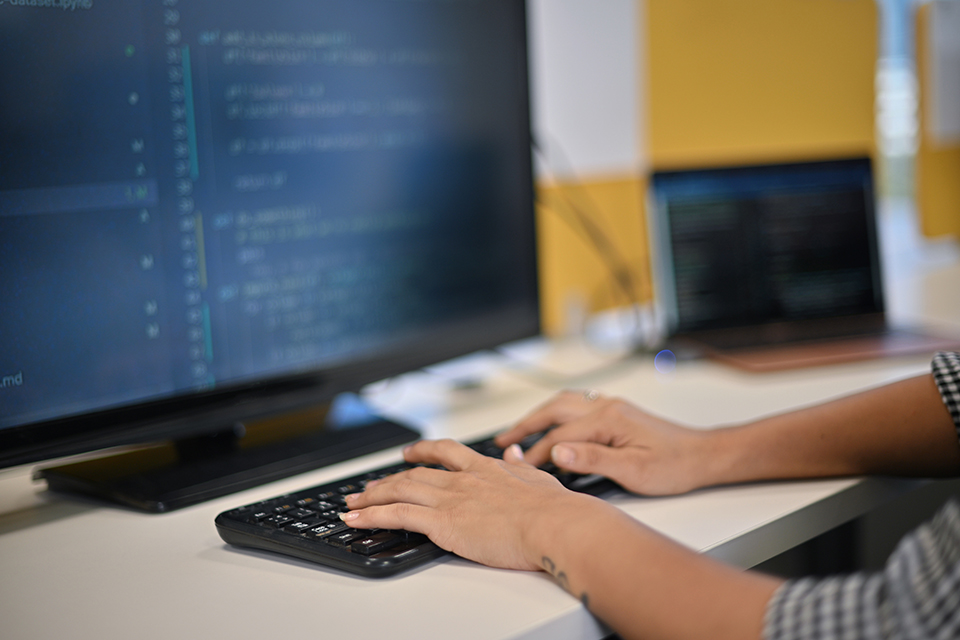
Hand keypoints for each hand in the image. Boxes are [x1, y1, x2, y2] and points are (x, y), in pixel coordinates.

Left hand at [342, 439, 602, 570]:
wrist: (557, 525)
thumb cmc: (556, 510)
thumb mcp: (538, 478)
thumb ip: (520, 468)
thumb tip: (514, 455)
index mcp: (486, 469)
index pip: (446, 453)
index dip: (424, 452)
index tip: (410, 453)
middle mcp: (463, 480)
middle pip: (414, 474)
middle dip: (387, 480)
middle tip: (367, 486)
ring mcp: (451, 499)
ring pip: (400, 491)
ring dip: (371, 497)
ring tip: (352, 503)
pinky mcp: (443, 522)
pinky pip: (397, 516)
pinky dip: (371, 516)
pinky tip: (355, 519)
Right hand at [494, 391, 714, 495]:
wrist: (704, 456)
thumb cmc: (674, 466)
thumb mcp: (633, 470)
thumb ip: (593, 460)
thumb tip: (558, 452)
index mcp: (608, 419)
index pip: (560, 435)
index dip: (536, 453)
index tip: (520, 468)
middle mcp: (607, 406)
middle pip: (554, 409)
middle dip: (525, 424)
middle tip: (502, 440)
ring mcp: (612, 406)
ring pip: (564, 403)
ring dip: (538, 415)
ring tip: (518, 430)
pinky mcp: (617, 412)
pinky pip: (577, 405)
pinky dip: (556, 413)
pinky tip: (551, 423)